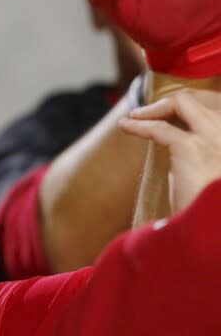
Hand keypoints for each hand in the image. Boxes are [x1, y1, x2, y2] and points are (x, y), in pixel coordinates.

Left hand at [119, 88, 220, 213]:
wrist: (215, 233)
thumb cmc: (213, 210)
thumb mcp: (215, 176)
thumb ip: (205, 155)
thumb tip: (179, 140)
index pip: (220, 111)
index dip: (199, 109)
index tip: (177, 117)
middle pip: (204, 102)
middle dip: (176, 103)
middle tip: (153, 113)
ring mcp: (216, 138)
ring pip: (183, 103)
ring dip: (156, 107)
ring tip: (135, 116)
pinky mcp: (191, 148)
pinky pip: (159, 128)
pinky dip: (138, 125)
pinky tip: (125, 126)